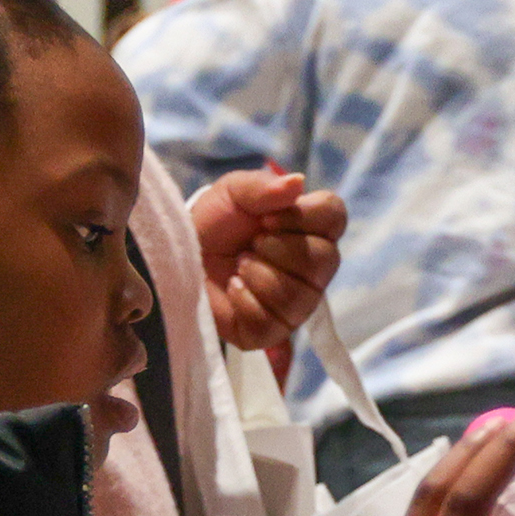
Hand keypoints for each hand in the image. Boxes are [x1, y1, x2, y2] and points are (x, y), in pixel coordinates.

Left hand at [192, 166, 343, 351]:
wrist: (179, 256)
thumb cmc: (213, 223)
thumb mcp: (231, 193)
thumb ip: (262, 187)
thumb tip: (298, 182)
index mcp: (310, 229)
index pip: (335, 217)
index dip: (303, 216)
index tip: (268, 218)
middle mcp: (312, 270)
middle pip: (324, 261)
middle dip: (279, 248)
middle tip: (251, 243)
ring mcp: (296, 304)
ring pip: (298, 296)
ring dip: (259, 275)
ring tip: (239, 266)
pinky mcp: (271, 333)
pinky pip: (270, 322)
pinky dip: (243, 301)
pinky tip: (232, 289)